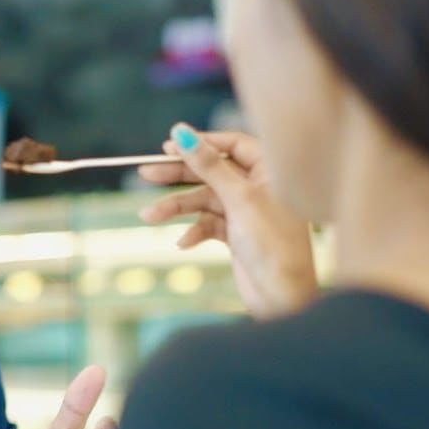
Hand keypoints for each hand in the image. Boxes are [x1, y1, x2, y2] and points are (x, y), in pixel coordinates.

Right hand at [139, 124, 317, 317]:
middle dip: (178, 175)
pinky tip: (183, 244)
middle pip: (211, 171)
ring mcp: (246, 212)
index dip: (200, 144)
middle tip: (146, 173)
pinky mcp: (237, 234)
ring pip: (204, 201)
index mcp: (269, 171)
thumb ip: (209, 164)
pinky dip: (194, 232)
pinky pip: (208, 225)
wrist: (282, 297)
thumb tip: (182, 132)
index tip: (168, 146)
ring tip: (149, 216)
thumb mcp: (238, 198)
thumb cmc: (272, 243)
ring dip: (176, 209)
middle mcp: (259, 187)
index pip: (231, 144)